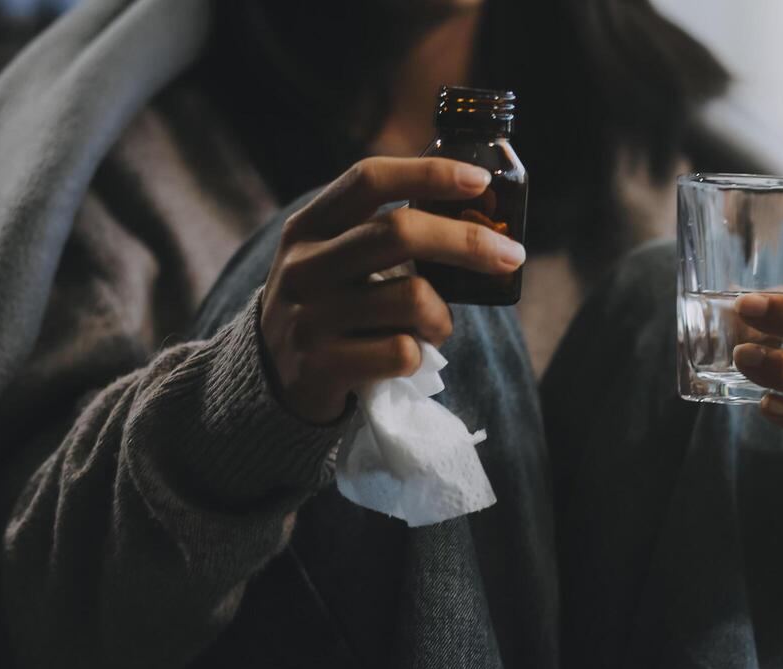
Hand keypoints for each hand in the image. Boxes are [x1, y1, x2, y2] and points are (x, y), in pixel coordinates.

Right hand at [258, 156, 526, 423]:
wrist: (271, 379)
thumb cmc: (327, 308)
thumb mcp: (330, 259)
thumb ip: (380, 236)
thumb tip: (478, 223)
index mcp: (308, 227)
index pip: (369, 180)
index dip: (428, 174)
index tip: (479, 181)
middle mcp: (305, 265)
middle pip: (400, 233)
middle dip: (468, 243)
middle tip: (511, 256)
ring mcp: (311, 316)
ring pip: (414, 298)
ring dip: (442, 316)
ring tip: (435, 326)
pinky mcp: (324, 365)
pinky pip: (403, 352)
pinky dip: (420, 354)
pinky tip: (407, 355)